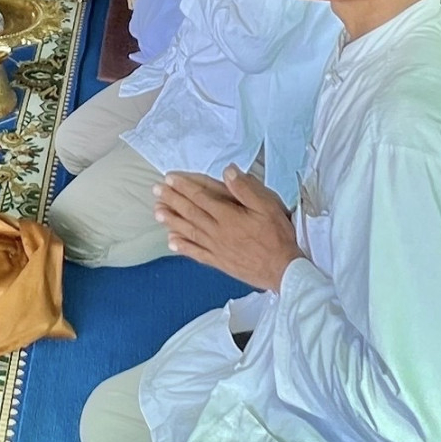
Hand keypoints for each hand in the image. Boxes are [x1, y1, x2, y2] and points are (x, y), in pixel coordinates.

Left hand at [153, 168, 305, 291]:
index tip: (170, 178)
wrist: (284, 271)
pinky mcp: (219, 262)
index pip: (201, 197)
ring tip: (157, 212)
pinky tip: (171, 243)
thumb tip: (228, 171)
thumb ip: (246, 189)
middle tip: (156, 190)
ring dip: (172, 221)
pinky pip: (196, 253)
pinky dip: (183, 247)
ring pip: (189, 231)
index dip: (184, 186)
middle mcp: (217, 232)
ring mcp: (216, 248)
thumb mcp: (268, 206)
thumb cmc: (277, 236)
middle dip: (172, 199)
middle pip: (190, 213)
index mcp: (228, 216)